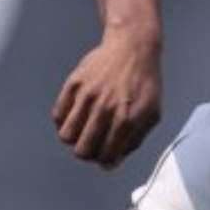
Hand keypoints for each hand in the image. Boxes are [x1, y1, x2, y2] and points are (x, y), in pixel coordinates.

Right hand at [51, 30, 161, 167]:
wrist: (133, 48)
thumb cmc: (144, 83)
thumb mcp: (151, 114)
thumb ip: (134, 140)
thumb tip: (114, 160)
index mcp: (126, 119)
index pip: (105, 157)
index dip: (104, 162)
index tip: (105, 156)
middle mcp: (105, 109)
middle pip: (82, 151)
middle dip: (87, 153)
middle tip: (93, 144)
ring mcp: (87, 95)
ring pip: (66, 135)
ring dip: (74, 139)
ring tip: (83, 131)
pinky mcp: (74, 84)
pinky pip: (58, 115)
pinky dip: (64, 121)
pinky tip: (76, 116)